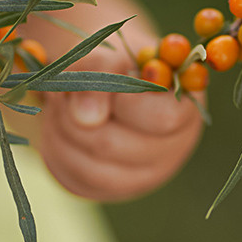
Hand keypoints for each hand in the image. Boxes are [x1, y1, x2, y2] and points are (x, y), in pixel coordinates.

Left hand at [35, 45, 203, 201]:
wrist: (107, 82)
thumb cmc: (117, 64)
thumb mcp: (112, 51)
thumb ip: (101, 71)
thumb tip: (85, 118)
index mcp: (185, 110)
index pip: (160, 117)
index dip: (118, 96)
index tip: (94, 77)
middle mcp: (172, 150)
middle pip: (113, 145)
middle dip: (75, 114)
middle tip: (64, 89)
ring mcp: (144, 176)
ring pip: (90, 168)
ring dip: (61, 131)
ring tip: (58, 105)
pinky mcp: (112, 189)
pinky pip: (75, 179)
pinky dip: (56, 149)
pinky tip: (60, 126)